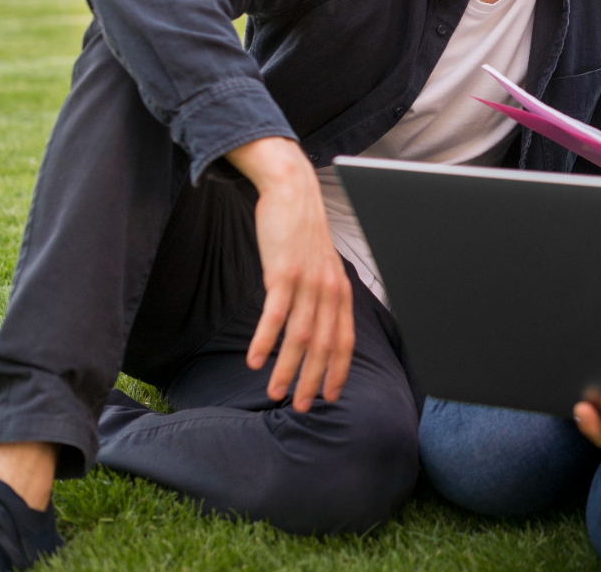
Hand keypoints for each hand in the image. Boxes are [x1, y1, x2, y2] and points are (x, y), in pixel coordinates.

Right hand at [227, 136, 355, 411]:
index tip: (331, 396)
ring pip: (300, 336)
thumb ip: (321, 296)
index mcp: (341, 292)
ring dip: (287, 369)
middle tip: (303, 406)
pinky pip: (275, 315)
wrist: (292, 194)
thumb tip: (316, 327)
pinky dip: (266, 341)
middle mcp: (329, 290)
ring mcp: (307, 282)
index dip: (338, 371)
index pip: (345, 340)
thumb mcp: (322, 267)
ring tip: (275, 393)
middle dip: (314, 380)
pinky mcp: (283, 273)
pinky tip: (255, 361)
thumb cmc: (303, 235)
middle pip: (324, 345)